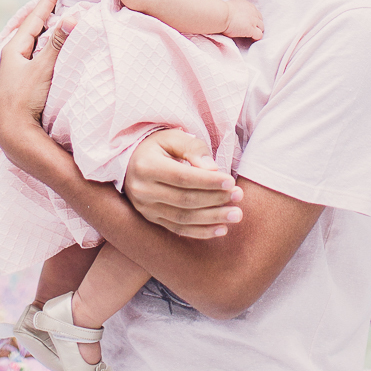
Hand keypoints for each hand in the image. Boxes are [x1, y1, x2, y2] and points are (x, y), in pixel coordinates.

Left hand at [0, 0, 76, 151]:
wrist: (12, 132)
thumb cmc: (24, 98)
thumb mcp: (42, 69)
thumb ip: (58, 43)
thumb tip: (72, 17)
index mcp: (13, 50)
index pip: (33, 19)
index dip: (46, 2)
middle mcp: (11, 57)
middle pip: (30, 28)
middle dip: (43, 14)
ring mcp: (15, 70)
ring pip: (31, 42)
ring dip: (43, 30)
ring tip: (52, 19)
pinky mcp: (20, 82)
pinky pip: (33, 55)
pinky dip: (43, 46)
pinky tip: (47, 49)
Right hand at [123, 129, 244, 238]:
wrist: (132, 161)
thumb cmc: (157, 146)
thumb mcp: (173, 138)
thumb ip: (193, 149)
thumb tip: (213, 169)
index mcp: (146, 166)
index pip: (181, 177)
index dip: (207, 182)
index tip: (230, 182)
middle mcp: (142, 190)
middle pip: (184, 199)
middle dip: (215, 200)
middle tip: (238, 197)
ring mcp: (145, 208)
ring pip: (183, 218)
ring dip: (212, 218)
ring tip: (236, 214)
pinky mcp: (151, 219)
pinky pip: (178, 229)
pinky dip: (201, 232)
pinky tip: (221, 229)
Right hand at [223, 0, 263, 40]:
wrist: (221, 15)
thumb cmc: (221, 11)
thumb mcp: (232, 6)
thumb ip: (238, 10)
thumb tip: (235, 15)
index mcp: (248, 5)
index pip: (255, 13)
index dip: (253, 19)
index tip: (248, 23)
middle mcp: (253, 12)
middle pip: (260, 20)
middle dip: (256, 25)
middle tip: (250, 30)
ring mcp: (253, 21)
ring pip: (261, 28)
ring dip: (257, 31)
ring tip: (251, 35)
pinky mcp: (251, 29)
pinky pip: (259, 35)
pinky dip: (256, 38)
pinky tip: (251, 39)